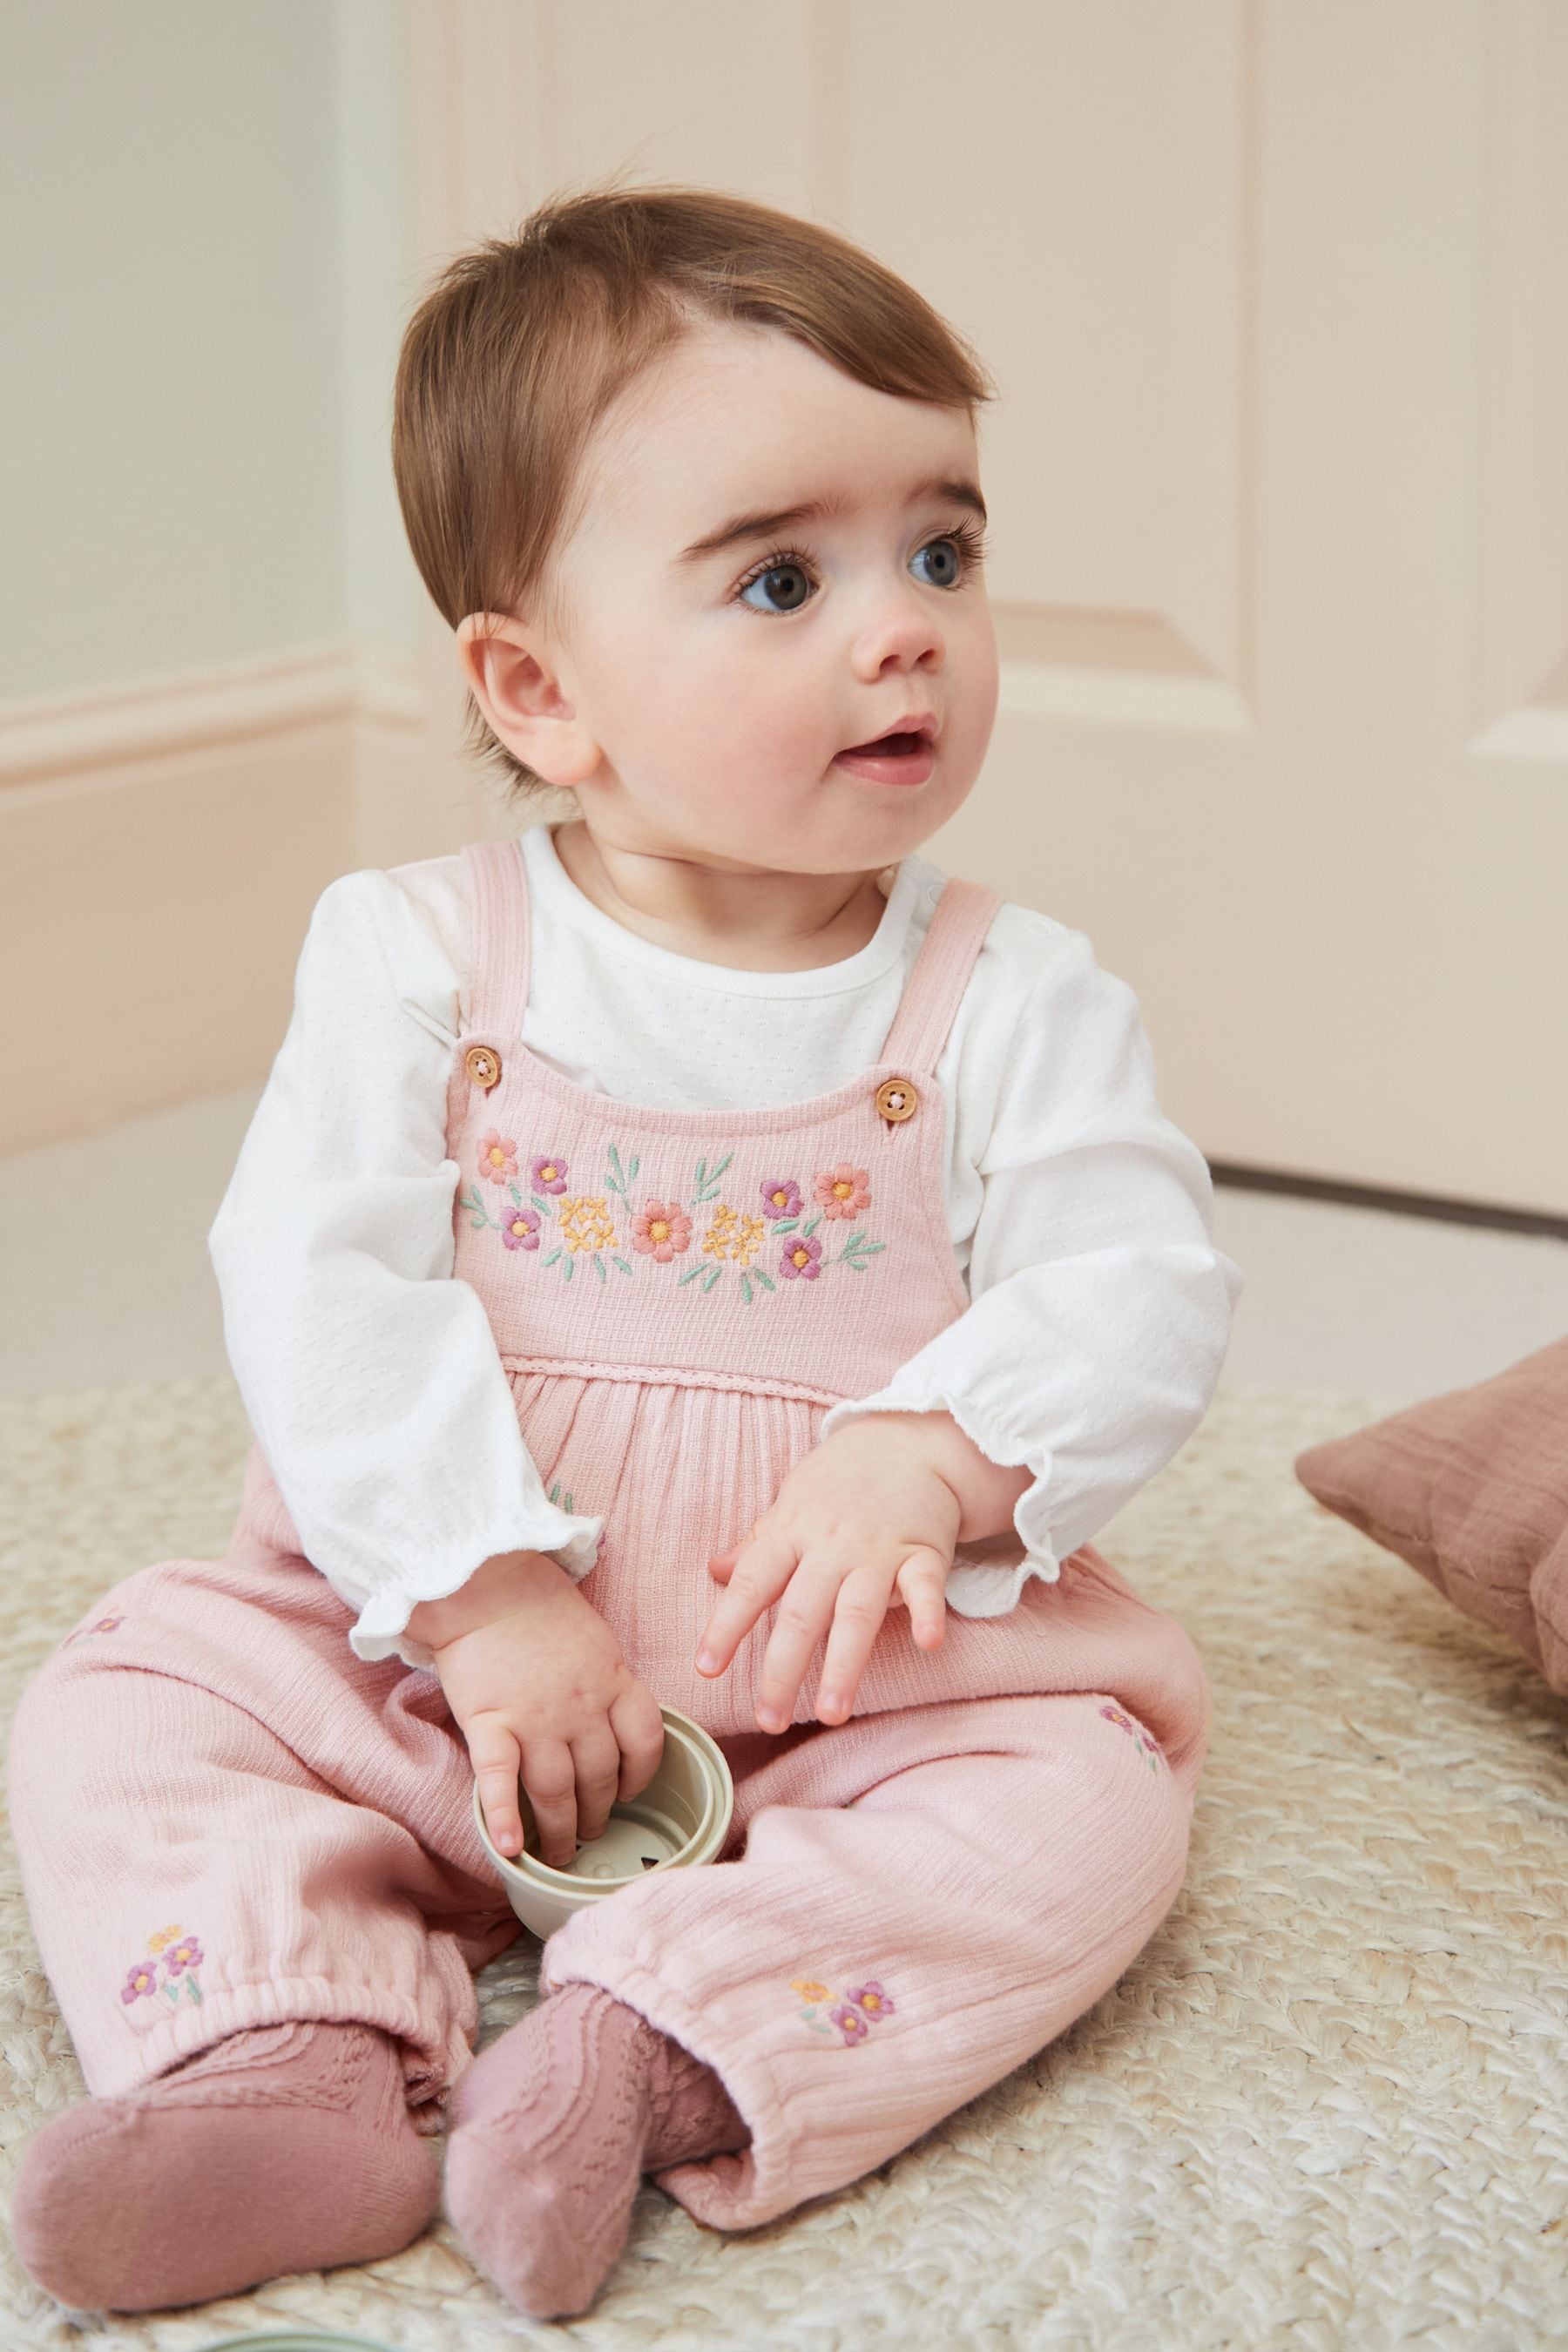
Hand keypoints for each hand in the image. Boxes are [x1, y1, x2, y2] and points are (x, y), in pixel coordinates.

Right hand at [409, 1551, 665, 1870]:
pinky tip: (508, 1847)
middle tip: (589, 1832)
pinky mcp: (490, 1721)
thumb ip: (605, 1680)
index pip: (646, 1741)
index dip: (641, 1775)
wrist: (483, 1579)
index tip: (629, 1791)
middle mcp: (583, 1706)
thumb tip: (608, 1718)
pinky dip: (505, 1816)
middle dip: (597, 1813)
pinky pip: (501, 1779)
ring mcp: (537, 1718)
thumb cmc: (537, 1603)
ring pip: (557, 1791)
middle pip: (601, 1777)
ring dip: (561, 1830)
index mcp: (614, 1679)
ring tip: (557, 1852)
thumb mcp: (593, 1637)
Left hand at [695, 1417, 966, 1732]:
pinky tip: (928, 1644)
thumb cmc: (841, 1480)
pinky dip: (929, 1612)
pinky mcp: (924, 1552)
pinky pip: (927, 1586)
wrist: (907, 1440)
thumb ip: (756, 1545)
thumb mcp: (790, 1505)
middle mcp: (831, 1547)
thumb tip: (714, 1572)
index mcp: (792, 1533)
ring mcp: (879, 1551)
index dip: (727, 1625)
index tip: (706, 1667)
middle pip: (803, 1612)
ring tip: (831, 1712)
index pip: (753, 1584)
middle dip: (783, 1669)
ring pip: (858, 1612)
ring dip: (844, 1664)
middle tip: (768, 1720)